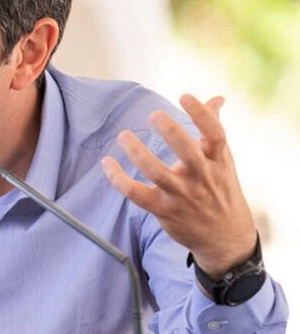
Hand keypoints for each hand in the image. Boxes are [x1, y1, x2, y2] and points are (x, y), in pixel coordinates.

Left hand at [101, 94, 256, 278]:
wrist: (225, 237)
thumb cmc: (220, 190)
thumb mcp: (223, 161)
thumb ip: (214, 128)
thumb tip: (217, 98)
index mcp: (218, 161)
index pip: (215, 135)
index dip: (202, 115)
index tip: (184, 96)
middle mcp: (202, 178)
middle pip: (188, 153)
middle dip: (172, 132)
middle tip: (154, 115)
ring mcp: (182, 195)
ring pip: (158, 173)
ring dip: (138, 153)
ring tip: (124, 136)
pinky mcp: (164, 210)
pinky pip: (137, 194)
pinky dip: (119, 179)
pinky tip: (107, 162)